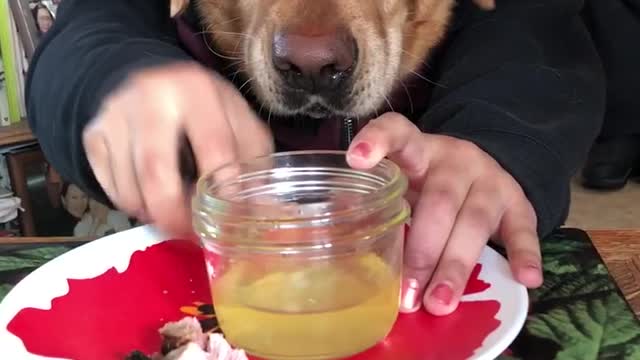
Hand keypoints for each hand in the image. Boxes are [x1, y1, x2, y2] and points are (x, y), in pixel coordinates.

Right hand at [83, 63, 273, 234]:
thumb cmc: (203, 108)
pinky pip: (111, 189)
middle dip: (176, 216)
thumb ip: (253, 164)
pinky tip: (150, 197)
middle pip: (156, 174)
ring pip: (130, 189)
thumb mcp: (236, 121)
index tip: (231, 223)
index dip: (224, 194)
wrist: (146, 79)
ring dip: (154, 214)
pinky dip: (133, 205)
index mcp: (197, 90)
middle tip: (190, 235)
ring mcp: (114, 116)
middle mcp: (150, 97)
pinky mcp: (92, 136)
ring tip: (173, 215)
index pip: (214, 151)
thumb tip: (270, 215)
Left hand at [346, 113, 542, 315]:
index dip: (378, 142)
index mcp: (418, 150)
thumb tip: (341, 221)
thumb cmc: (427, 183)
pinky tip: (524, 278)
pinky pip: (524, 228)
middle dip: (421, 252)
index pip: (398, 132)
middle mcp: (454, 160)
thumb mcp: (402, 180)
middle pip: (438, 201)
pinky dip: (524, 254)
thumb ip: (377, 197)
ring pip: (473, 221)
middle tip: (406, 295)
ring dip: (455, 266)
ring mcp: (489, 180)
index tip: (357, 160)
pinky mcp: (517, 202)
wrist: (483, 169)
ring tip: (439, 303)